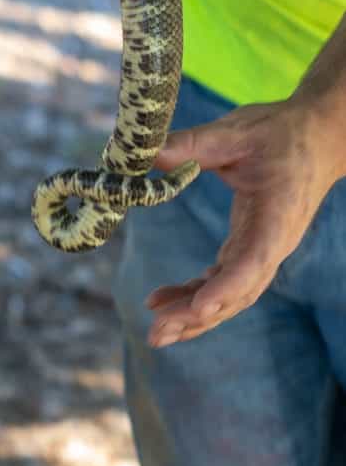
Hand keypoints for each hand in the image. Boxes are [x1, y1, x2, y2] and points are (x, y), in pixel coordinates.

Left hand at [146, 97, 340, 347]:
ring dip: (193, 314)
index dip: (226, 288)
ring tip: (156, 330)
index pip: (252, 262)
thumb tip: (145, 153)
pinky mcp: (251, 244)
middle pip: (237, 292)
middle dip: (197, 316)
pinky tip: (162, 299)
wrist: (318, 135)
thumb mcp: (234, 132)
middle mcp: (272, 243)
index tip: (200, 308)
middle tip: (157, 334)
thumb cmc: (280, 132)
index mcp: (275, 218)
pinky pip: (223, 279)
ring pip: (229, 293)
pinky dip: (195, 293)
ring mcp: (263, 248)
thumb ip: (191, 145)